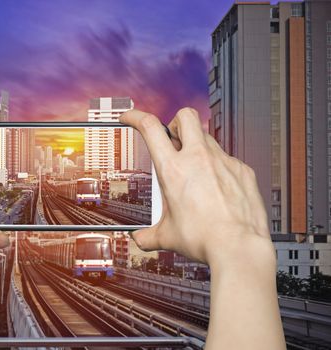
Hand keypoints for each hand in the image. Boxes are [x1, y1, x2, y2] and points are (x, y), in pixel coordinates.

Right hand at [120, 108, 273, 267]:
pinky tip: (217, 187)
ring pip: (208, 137)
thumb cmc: (204, 239)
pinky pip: (227, 159)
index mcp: (173, 170)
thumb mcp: (167, 236)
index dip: (136, 116)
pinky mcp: (242, 170)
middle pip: (185, 116)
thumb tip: (140, 238)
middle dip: (175, 122)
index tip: (130, 117)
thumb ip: (149, 235)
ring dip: (197, 146)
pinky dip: (218, 167)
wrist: (238, 247)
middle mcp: (198, 159)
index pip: (150, 127)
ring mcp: (223, 162)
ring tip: (195, 169)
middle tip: (172, 139)